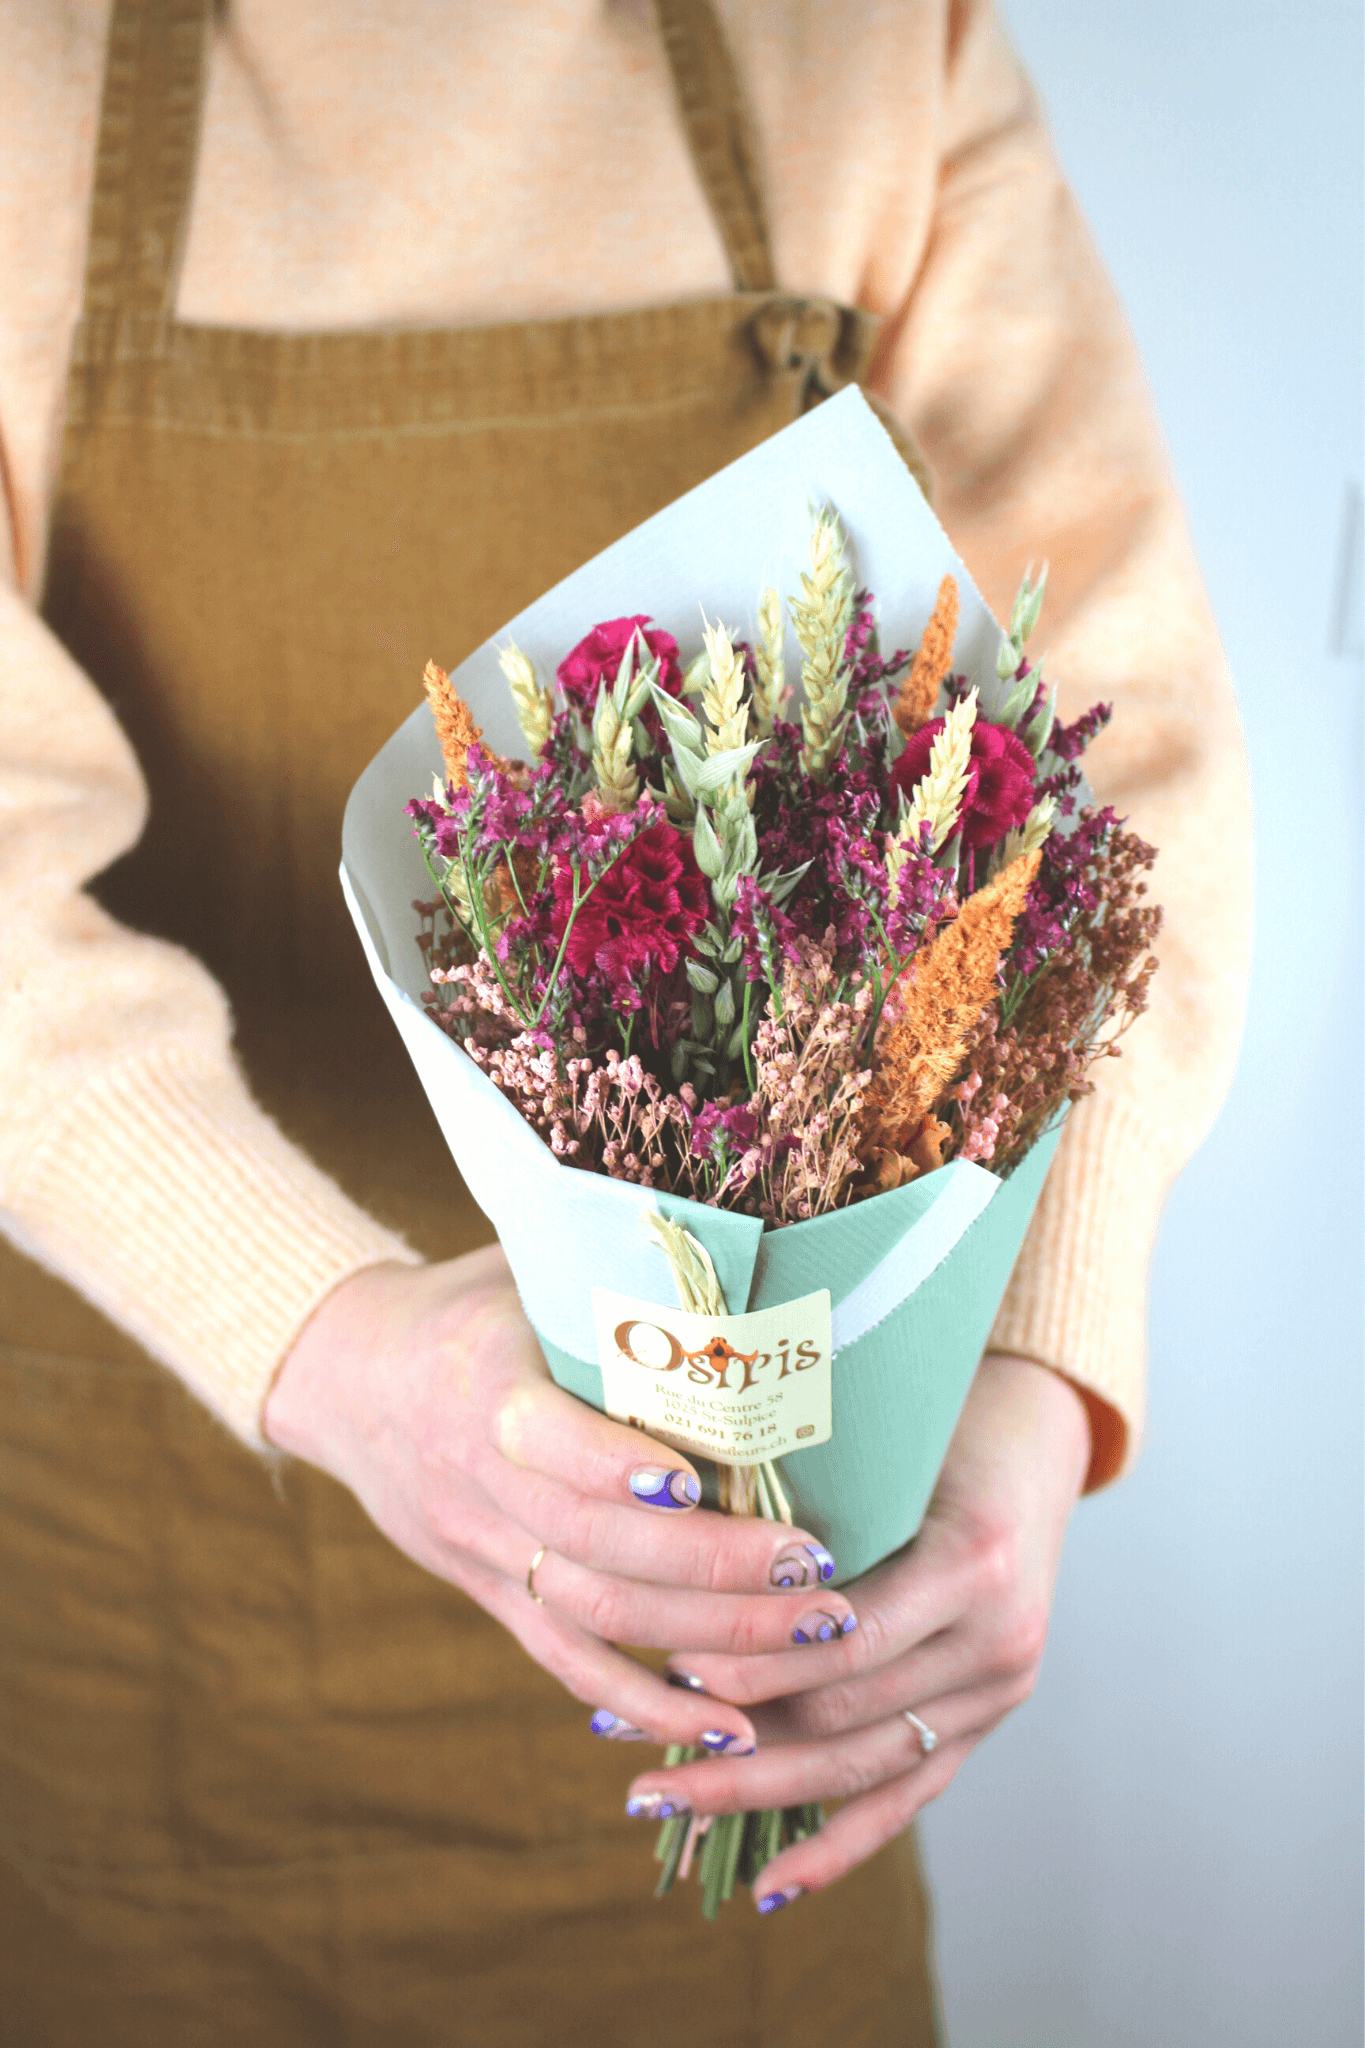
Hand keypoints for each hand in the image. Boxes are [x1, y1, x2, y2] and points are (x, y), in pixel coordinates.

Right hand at [263, 1246, 856, 1756]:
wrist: (347, 1375)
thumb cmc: (470, 1302)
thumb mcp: (522, 1265)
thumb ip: (611, 1276)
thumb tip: (752, 1253)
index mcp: (480, 1379)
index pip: (544, 1439)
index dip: (619, 1471)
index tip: (711, 1484)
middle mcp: (474, 1474)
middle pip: (592, 1545)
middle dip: (715, 1569)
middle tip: (820, 1571)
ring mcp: (478, 1546)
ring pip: (593, 1612)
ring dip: (707, 1637)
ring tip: (813, 1637)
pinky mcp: (488, 1593)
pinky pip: (566, 1660)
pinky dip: (645, 1701)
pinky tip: (727, 1726)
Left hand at [619, 1352, 1091, 1904]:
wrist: (1036, 1436)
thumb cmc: (942, 1419)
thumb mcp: (889, 1444)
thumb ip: (815, 1500)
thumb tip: (678, 1539)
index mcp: (975, 1561)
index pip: (846, 1638)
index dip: (754, 1658)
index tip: (666, 1659)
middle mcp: (998, 1641)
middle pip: (845, 1714)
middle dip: (730, 1733)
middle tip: (627, 1741)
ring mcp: (998, 1692)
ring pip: (863, 1766)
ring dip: (756, 1791)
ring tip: (661, 1801)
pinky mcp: (985, 1721)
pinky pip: (907, 1798)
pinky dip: (837, 1844)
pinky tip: (771, 1884)